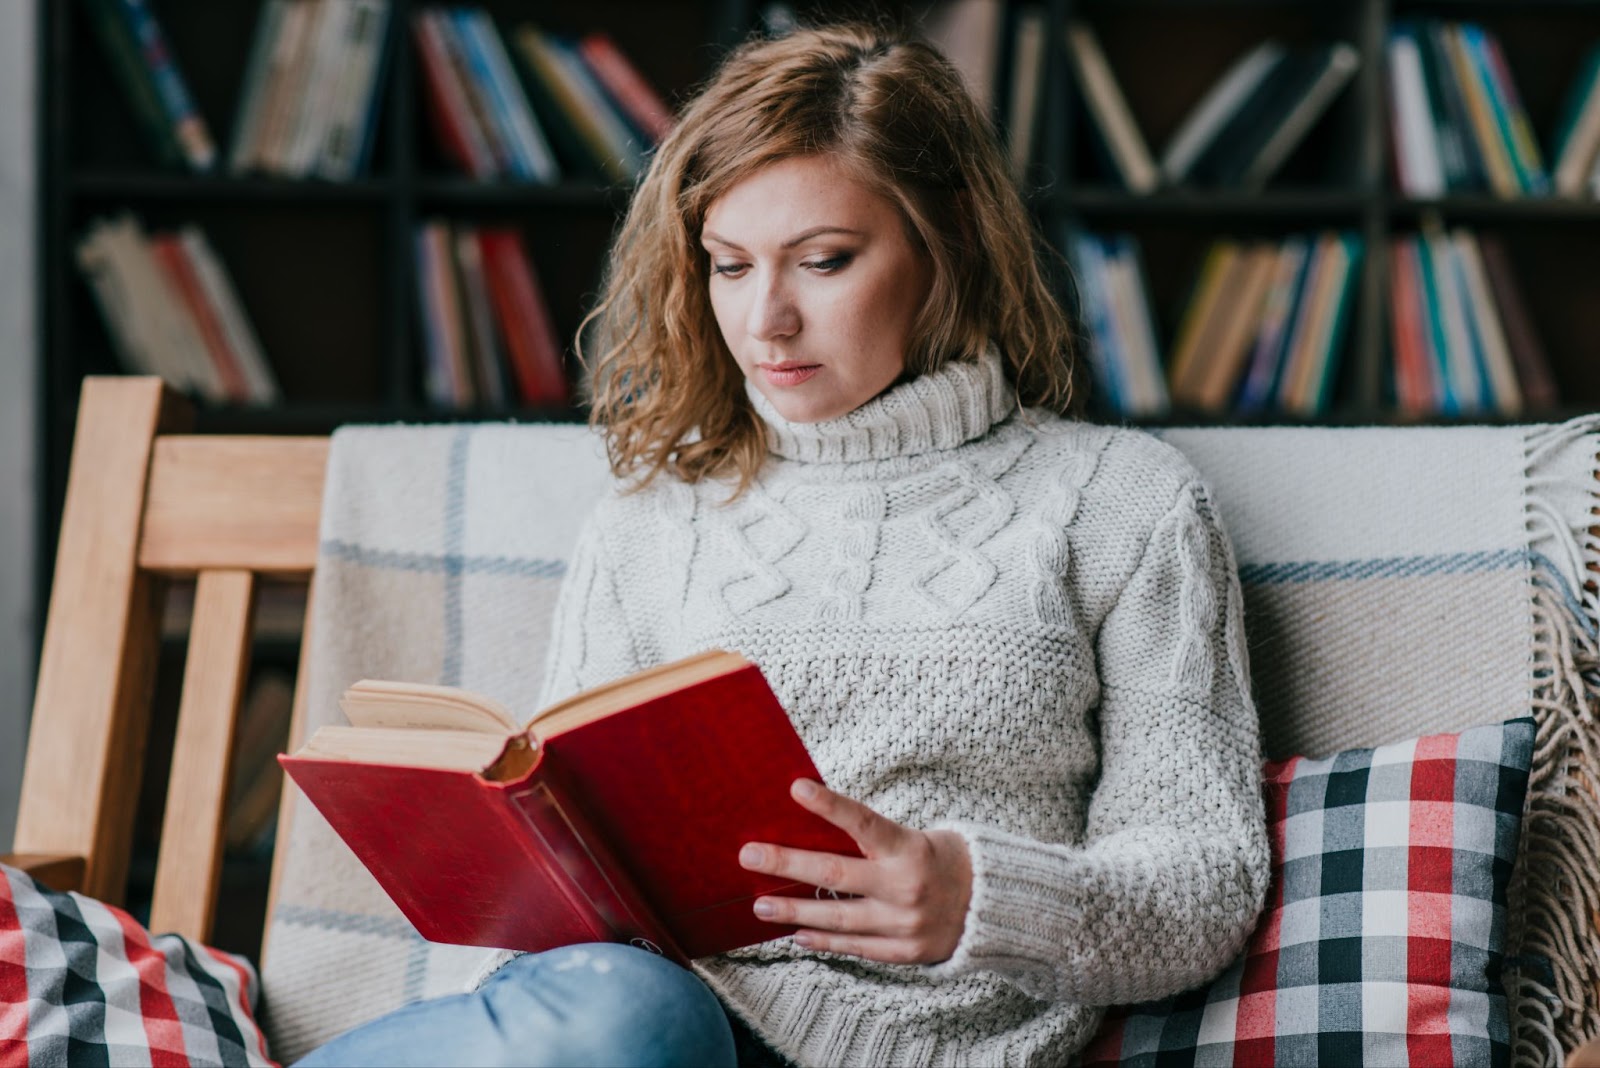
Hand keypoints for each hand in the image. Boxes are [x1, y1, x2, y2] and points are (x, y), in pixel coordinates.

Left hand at [739, 778, 972, 964]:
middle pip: (834, 874)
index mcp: (910, 849)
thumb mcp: (919, 837)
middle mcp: (905, 888)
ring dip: (793, 909)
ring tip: (760, 903)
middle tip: (748, 855)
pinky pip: (854, 946)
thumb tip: (819, 828)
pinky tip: (796, 933)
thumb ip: (875, 839)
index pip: (862, 822)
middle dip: (786, 863)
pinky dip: (822, 940)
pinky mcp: (903, 952)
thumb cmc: (948, 861)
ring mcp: (903, 924)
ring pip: (836, 918)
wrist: (994, 908)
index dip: (829, 805)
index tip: (796, 788)